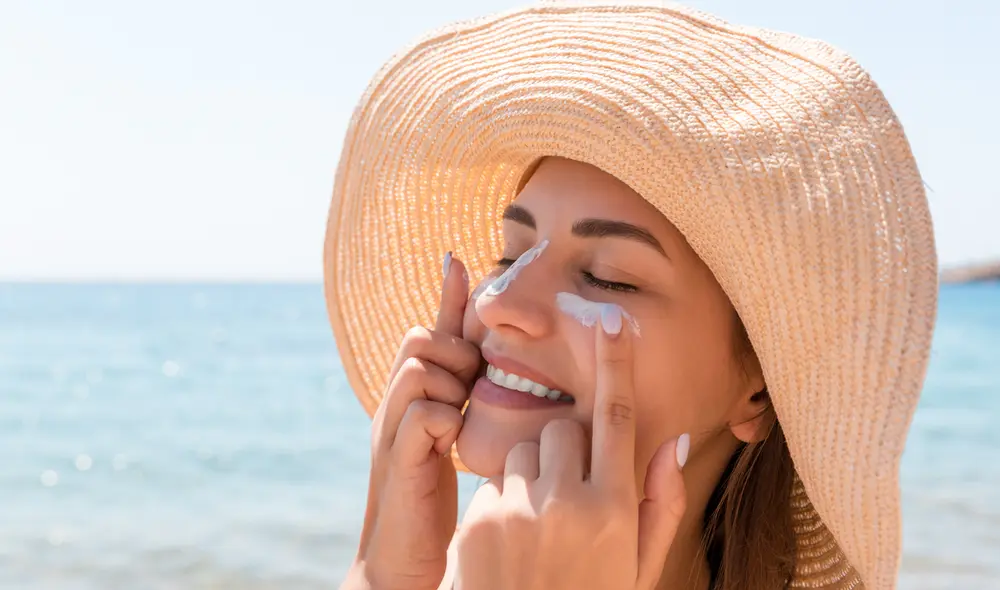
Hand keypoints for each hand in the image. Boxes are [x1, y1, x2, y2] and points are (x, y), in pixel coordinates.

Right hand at [346, 253, 479, 589]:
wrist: (402, 562)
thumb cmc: (434, 501)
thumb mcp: (453, 441)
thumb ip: (466, 402)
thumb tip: (489, 367)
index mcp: (413, 398)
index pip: (429, 332)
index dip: (446, 296)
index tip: (459, 257)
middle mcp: (396, 405)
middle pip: (419, 338)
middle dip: (453, 350)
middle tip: (470, 385)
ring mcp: (391, 430)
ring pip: (418, 367)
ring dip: (450, 382)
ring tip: (461, 414)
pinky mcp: (397, 460)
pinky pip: (422, 412)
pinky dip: (444, 419)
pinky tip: (453, 443)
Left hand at [453, 305, 687, 589]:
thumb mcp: (639, 566)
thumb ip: (662, 503)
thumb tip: (673, 439)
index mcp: (616, 510)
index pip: (617, 418)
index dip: (615, 363)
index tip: (611, 319)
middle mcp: (570, 503)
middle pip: (561, 429)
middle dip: (564, 450)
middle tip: (566, 498)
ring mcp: (521, 511)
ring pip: (524, 451)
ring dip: (531, 476)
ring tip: (537, 530)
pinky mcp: (480, 521)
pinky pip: (494, 483)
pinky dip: (504, 501)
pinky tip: (510, 546)